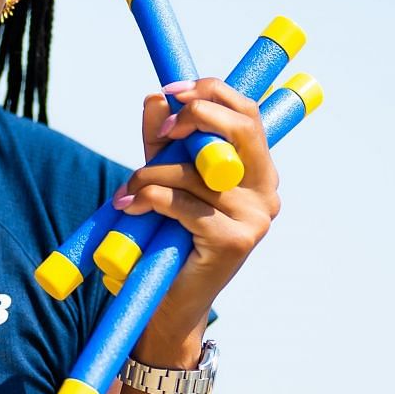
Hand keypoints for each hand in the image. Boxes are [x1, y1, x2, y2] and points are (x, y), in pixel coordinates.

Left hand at [118, 79, 280, 339]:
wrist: (170, 301)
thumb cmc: (169, 236)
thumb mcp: (165, 179)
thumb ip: (163, 141)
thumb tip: (156, 98)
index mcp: (258, 169)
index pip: (247, 113)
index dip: (210, 93)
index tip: (171, 92)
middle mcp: (266, 190)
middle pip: (238, 128)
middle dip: (193, 118)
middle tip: (160, 135)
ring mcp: (255, 217)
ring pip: (197, 171)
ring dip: (151, 174)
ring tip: (128, 192)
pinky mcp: (235, 241)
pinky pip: (185, 204)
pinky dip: (152, 199)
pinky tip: (134, 208)